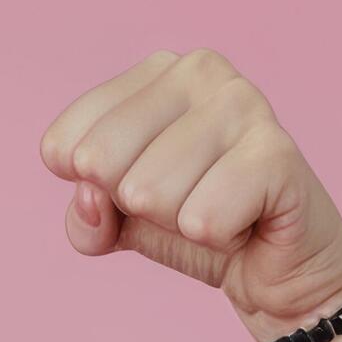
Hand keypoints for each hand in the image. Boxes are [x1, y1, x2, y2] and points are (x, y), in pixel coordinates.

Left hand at [37, 50, 341, 341]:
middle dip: (136, 209)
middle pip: (99, 165)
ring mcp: (244, 103)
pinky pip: (202, 221)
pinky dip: (217, 241)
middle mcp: (199, 70)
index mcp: (154, 72)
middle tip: (185, 204)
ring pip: (150, 194)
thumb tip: (93, 196)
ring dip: (181, 226)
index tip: (137, 196)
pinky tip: (246, 224)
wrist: (277, 270)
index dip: (89, 194)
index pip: (63, 144)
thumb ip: (84, 217)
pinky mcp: (278, 153)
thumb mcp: (119, 223)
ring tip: (218, 212)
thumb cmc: (196, 226)